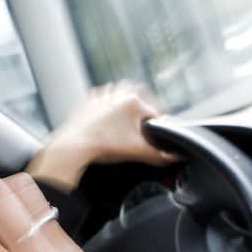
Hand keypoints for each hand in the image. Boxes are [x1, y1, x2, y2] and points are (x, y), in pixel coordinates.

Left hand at [26, 81, 179, 190]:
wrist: (75, 147)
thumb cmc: (105, 146)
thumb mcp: (138, 152)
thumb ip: (161, 156)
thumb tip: (176, 158)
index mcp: (133, 103)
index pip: (155, 114)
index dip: (158, 127)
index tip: (156, 136)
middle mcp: (118, 95)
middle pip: (138, 98)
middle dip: (141, 110)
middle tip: (142, 125)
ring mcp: (101, 97)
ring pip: (119, 93)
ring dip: (124, 101)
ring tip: (125, 116)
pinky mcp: (87, 103)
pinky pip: (100, 98)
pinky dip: (105, 104)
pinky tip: (106, 115)